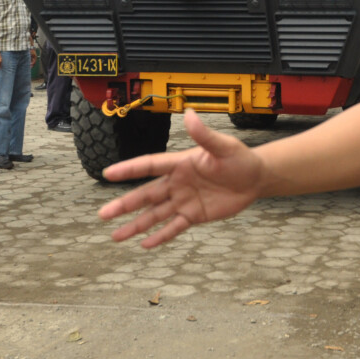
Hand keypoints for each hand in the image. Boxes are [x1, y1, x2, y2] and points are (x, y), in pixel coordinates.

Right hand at [99, 110, 265, 247]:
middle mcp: (177, 182)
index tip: (108, 174)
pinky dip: (160, 236)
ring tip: (115, 236)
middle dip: (124, 205)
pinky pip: (174, 227)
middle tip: (103, 215)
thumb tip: (190, 113)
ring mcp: (184, 200)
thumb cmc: (240, 158)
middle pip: (146, 195)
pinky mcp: (194, 215)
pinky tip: (144, 244)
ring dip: (135, 225)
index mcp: (180, 163)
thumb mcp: (224, 146)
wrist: (256, 178)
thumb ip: (204, 135)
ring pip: (155, 215)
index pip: (149, 166)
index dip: (129, 170)